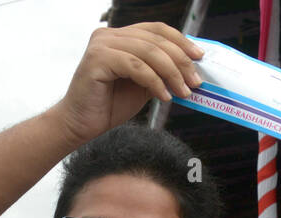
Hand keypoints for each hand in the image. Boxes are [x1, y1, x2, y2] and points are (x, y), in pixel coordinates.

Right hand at [54, 23, 202, 145]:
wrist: (80, 125)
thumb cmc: (109, 106)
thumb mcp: (143, 86)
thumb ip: (160, 72)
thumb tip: (190, 69)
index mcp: (120, 36)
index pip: (157, 30)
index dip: (181, 41)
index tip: (199, 57)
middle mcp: (109, 35)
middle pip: (156, 40)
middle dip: (181, 61)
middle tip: (196, 81)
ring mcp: (102, 45)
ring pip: (148, 52)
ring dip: (171, 73)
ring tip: (183, 92)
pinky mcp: (97, 59)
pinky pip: (136, 66)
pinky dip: (154, 82)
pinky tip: (164, 97)